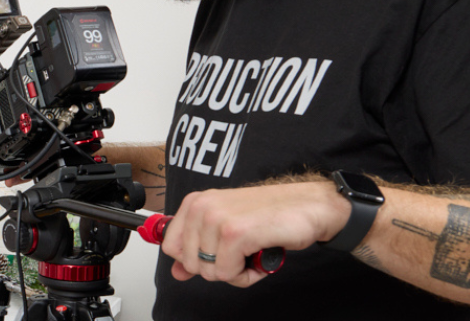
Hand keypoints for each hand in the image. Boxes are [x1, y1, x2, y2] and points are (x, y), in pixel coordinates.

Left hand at [160, 181, 347, 286]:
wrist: (307, 206)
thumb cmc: (269, 215)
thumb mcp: (225, 229)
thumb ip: (198, 250)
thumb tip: (177, 272)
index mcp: (195, 203)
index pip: (171, 247)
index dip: (196, 260)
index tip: (218, 253)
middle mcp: (201, 207)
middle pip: (191, 264)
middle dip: (219, 268)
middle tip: (241, 253)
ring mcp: (217, 219)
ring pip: (210, 272)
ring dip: (237, 272)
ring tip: (253, 252)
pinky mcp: (235, 233)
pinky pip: (228, 273)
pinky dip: (247, 275)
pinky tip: (260, 257)